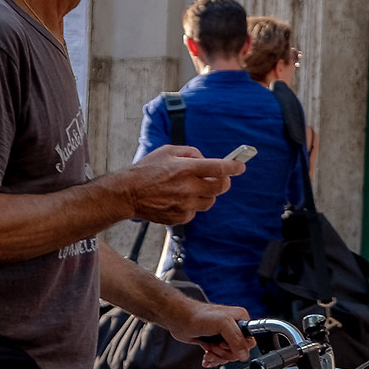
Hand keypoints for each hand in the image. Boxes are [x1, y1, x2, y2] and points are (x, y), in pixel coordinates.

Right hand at [127, 145, 244, 227]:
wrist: (128, 193)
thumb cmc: (147, 169)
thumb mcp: (168, 151)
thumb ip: (191, 153)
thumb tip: (207, 160)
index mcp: (185, 169)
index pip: (219, 168)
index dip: (234, 167)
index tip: (240, 166)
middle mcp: (188, 188)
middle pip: (221, 187)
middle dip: (224, 181)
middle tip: (220, 177)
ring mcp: (185, 205)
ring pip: (210, 201)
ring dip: (207, 193)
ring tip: (191, 187)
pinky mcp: (181, 217)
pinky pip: (196, 210)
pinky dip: (192, 204)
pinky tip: (178, 198)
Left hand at [163, 298, 253, 363]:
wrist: (180, 319)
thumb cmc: (198, 316)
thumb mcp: (223, 324)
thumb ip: (237, 339)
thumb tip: (244, 354)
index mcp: (240, 320)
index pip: (249, 341)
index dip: (238, 348)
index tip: (226, 344)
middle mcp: (233, 328)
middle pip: (238, 351)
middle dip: (225, 353)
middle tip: (216, 347)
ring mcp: (223, 337)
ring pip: (228, 356)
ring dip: (217, 357)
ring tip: (209, 350)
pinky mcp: (213, 343)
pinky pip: (218, 357)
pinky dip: (212, 360)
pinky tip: (206, 357)